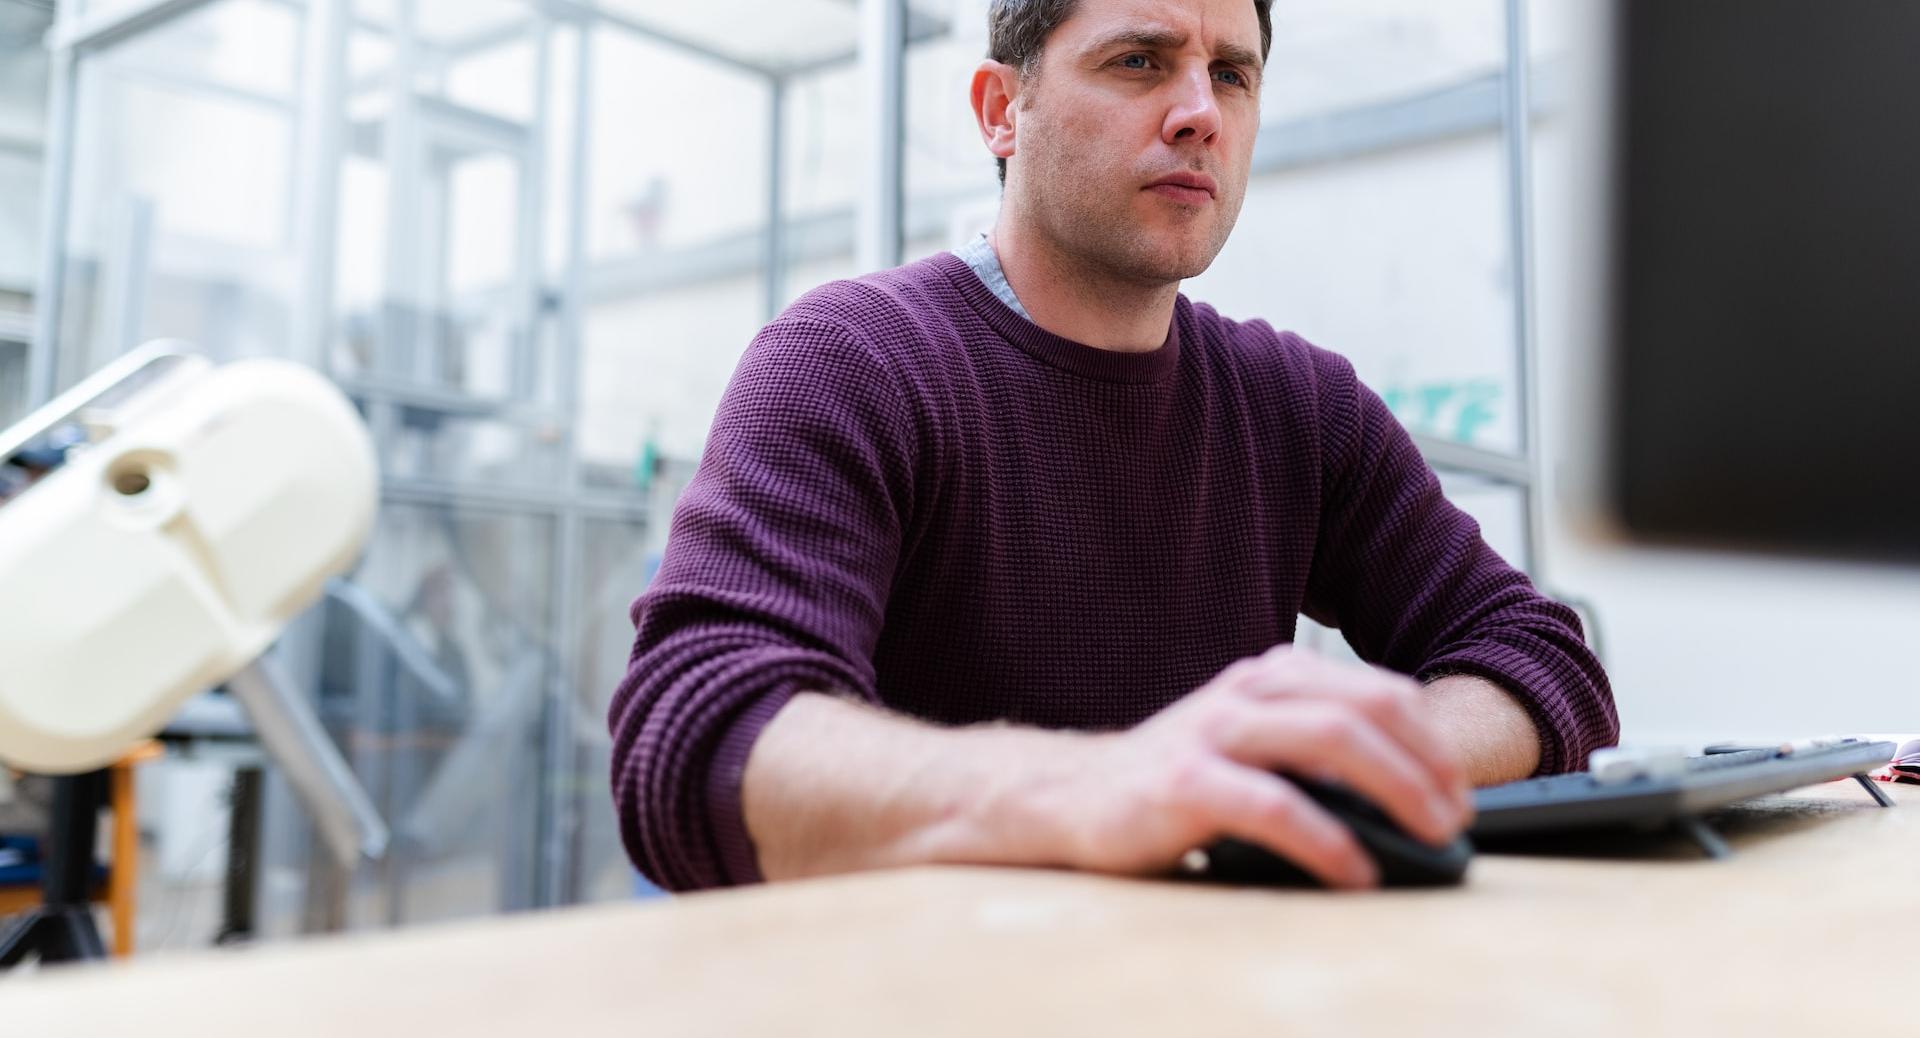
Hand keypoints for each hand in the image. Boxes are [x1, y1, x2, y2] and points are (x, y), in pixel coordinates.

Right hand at [1044, 645, 1472, 888]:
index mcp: (1269, 676)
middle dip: (1425, 763)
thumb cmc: (1175, 777)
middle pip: (1363, 709)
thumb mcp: (1247, 742)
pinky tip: (1355, 871)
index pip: (1375, 690)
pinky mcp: (1183, 783)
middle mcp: (1244, 692)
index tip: (1460, 788)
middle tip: (1456, 816)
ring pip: (1328, 740)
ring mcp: (1212, 733)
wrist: (1071, 796)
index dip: (1431, 738)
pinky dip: (1326, 840)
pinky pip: (1273, 805)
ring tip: (1428, 835)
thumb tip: (1407, 792)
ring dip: (1395, 789)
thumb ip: (1310, 746)